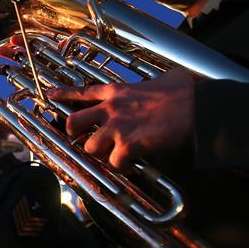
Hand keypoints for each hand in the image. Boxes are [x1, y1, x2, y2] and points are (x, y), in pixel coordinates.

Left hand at [46, 69, 194, 169]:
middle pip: (74, 122)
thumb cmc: (186, 93)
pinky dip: (122, 168)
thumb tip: (165, 83)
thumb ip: (153, 83)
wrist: (198, 109)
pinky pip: (114, 163)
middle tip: (84, 139)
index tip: (50, 96)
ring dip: (101, 154)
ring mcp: (117, 127)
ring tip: (115, 155)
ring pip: (90, 147)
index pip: (82, 91)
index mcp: (117, 91)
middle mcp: (111, 108)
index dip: (63, 95)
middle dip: (75, 134)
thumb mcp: (164, 79)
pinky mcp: (129, 146)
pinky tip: (132, 167)